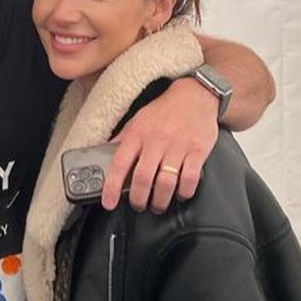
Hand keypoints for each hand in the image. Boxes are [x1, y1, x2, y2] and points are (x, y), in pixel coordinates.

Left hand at [101, 76, 218, 212]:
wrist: (195, 94)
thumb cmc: (164, 111)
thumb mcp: (137, 120)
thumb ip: (122, 140)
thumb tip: (102, 155)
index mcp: (137, 134)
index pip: (119, 164)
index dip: (112, 187)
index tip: (109, 203)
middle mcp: (156, 141)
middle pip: (143, 178)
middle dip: (139, 199)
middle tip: (139, 206)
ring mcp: (178, 146)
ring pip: (166, 182)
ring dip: (160, 200)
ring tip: (158, 205)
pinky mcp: (198, 150)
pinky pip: (190, 178)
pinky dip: (185, 192)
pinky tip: (181, 194)